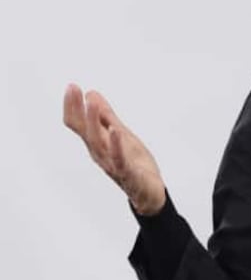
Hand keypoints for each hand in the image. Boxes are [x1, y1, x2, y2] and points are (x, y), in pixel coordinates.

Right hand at [63, 84, 166, 215]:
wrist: (149, 193)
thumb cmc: (134, 163)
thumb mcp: (122, 134)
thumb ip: (107, 117)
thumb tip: (92, 94)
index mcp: (97, 144)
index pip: (79, 124)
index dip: (73, 106)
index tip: (72, 86)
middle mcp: (100, 153)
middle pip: (83, 130)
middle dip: (77, 109)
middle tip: (73, 88)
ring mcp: (112, 164)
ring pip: (98, 142)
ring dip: (94, 121)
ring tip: (91, 102)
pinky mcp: (128, 173)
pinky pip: (120, 158)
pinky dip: (116, 145)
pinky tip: (115, 131)